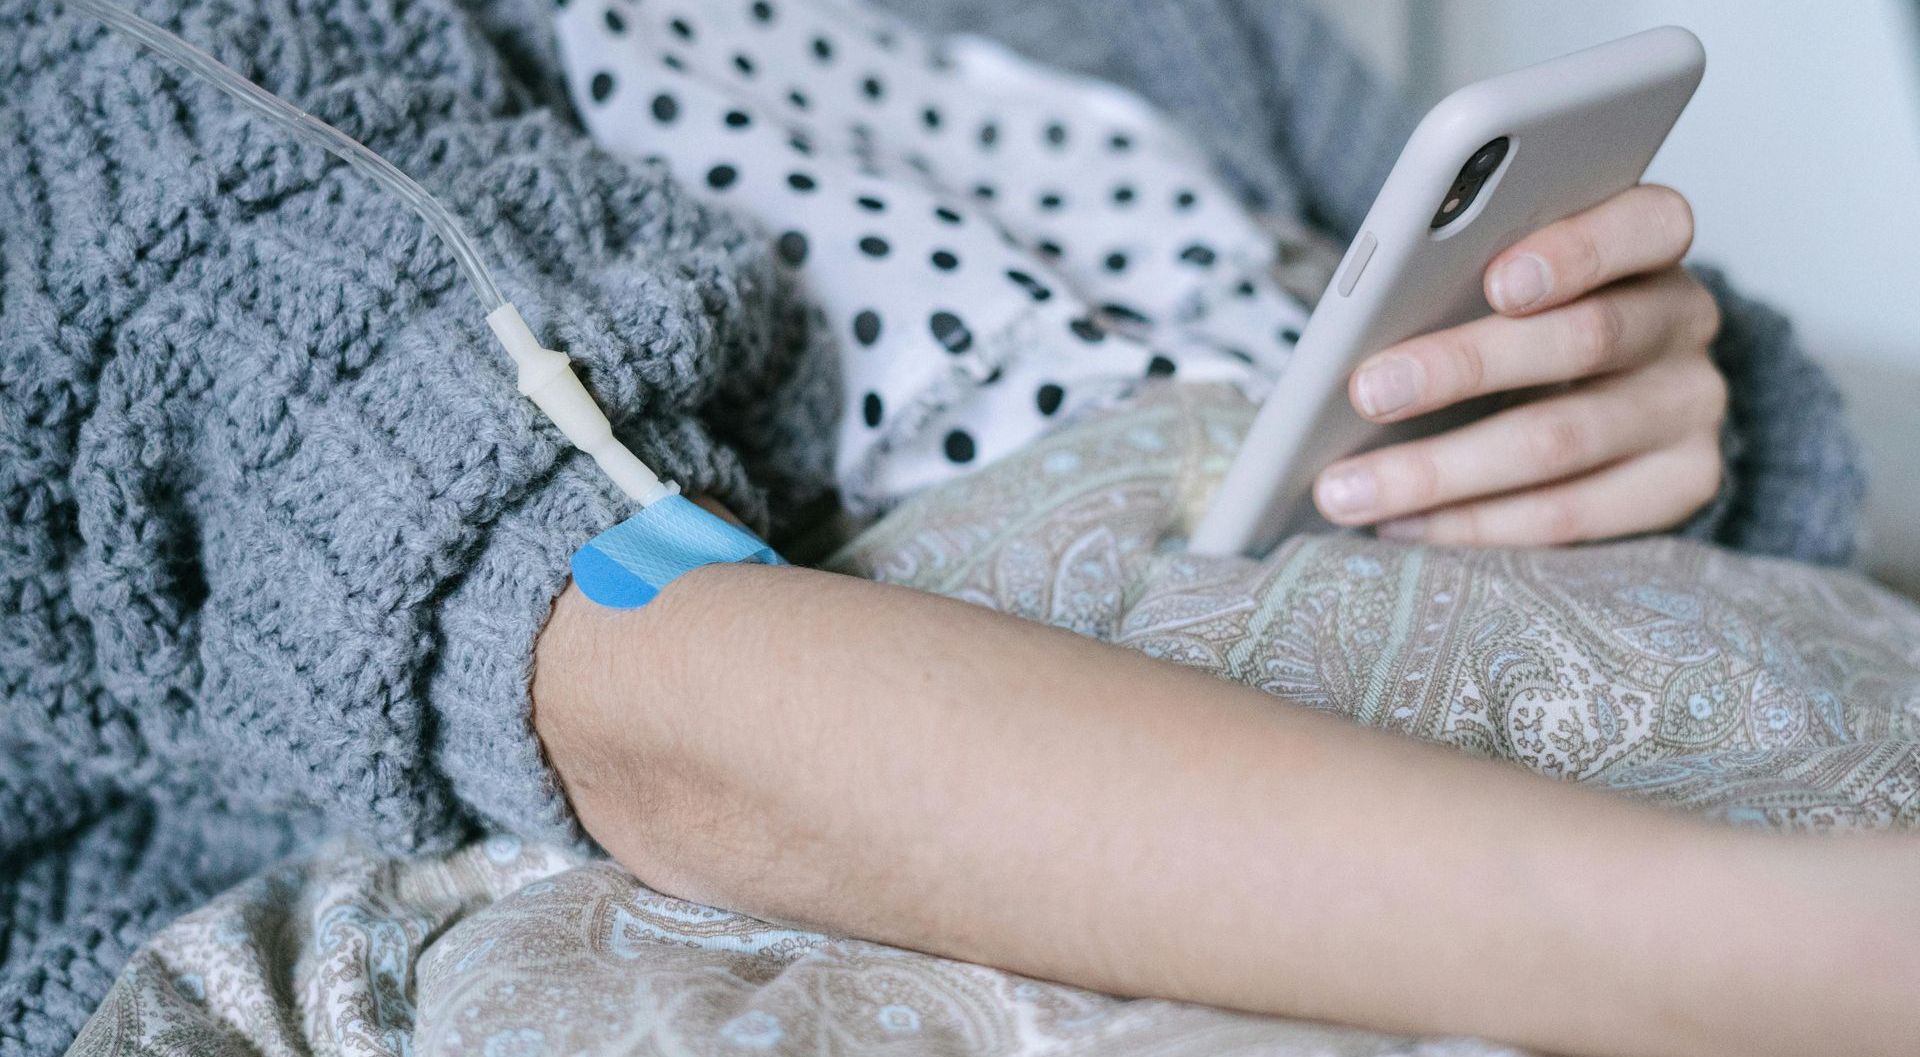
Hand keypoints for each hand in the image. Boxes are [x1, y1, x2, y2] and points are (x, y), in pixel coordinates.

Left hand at [1313, 185, 1726, 545]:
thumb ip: (1464, 273)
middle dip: (1463, 367)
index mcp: (1649, 239)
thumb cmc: (1523, 317)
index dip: (1575, 252)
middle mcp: (1684, 319)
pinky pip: (1566, 515)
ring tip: (1347, 489)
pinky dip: (1471, 524)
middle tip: (1367, 392)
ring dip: (1439, 470)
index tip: (1496, 282)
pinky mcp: (1679, 486)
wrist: (1606, 398)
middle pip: (1585, 339)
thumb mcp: (1502, 277)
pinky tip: (1400, 523)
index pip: (1645, 224)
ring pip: (1560, 441)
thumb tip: (1366, 317)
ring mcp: (1690, 407)